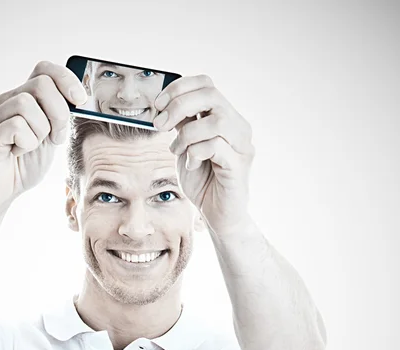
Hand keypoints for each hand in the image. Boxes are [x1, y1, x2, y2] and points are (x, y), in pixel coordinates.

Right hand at [0, 61, 86, 212]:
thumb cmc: (23, 166)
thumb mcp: (50, 139)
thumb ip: (61, 119)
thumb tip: (81, 101)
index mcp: (23, 98)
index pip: (44, 69)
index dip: (66, 79)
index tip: (80, 101)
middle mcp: (7, 101)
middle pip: (41, 84)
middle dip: (59, 113)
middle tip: (55, 138)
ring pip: (28, 105)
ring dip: (41, 132)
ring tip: (31, 147)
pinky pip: (17, 126)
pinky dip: (26, 143)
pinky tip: (17, 153)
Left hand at [153, 75, 254, 234]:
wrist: (218, 215)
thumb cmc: (203, 182)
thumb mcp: (185, 147)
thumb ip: (181, 126)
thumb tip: (163, 106)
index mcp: (225, 118)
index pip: (206, 84)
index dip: (179, 88)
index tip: (157, 105)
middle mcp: (238, 127)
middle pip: (210, 95)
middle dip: (178, 106)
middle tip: (160, 125)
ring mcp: (242, 146)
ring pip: (216, 120)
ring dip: (187, 134)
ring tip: (178, 151)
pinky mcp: (239, 165)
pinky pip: (216, 146)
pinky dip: (195, 153)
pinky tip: (191, 165)